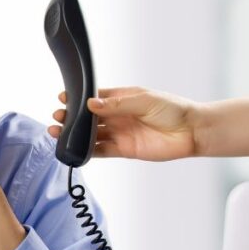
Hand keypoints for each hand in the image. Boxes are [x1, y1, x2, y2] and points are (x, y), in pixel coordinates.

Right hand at [48, 87, 201, 160]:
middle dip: (72, 118)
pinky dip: (87, 151)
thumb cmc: (172, 110)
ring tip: (58, 133)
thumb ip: (116, 105)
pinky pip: (101, 151)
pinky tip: (74, 150)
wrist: (190, 132)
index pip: (95, 98)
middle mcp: (118, 116)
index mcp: (122, 99)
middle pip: (89, 118)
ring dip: (75, 134)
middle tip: (58, 117)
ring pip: (91, 135)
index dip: (78, 99)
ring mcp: (119, 133)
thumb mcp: (143, 100)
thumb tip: (91, 104)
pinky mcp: (124, 149)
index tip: (64, 98)